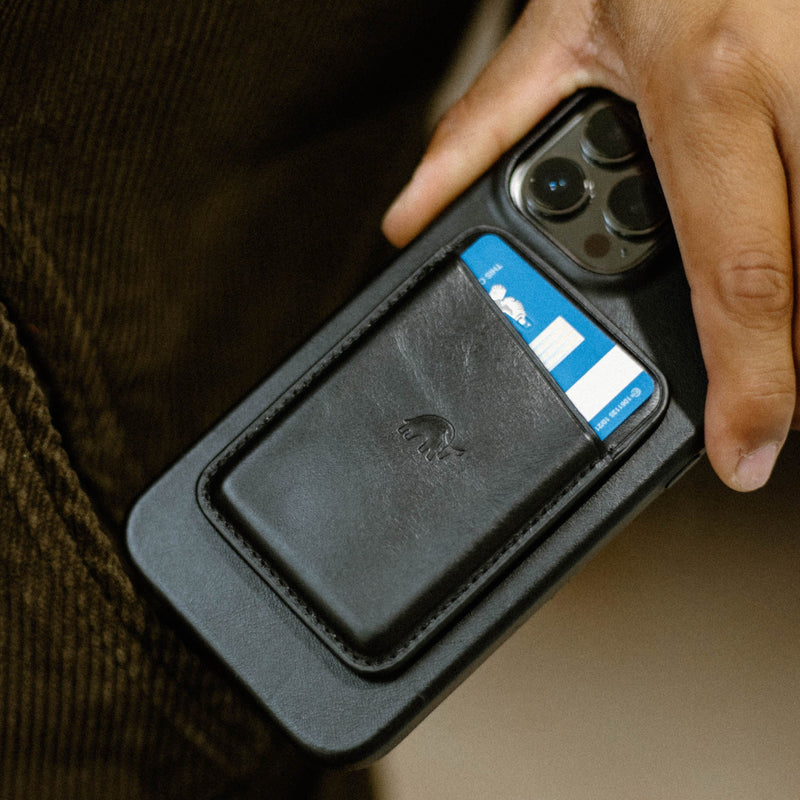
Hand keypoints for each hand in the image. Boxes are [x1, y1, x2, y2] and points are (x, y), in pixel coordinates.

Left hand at [382, 0, 799, 490]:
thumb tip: (416, 212)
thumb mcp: (554, 28)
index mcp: (706, 87)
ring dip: (794, 290)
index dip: (751, 383)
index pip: (736, 276)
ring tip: (754, 310)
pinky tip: (772, 232)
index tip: (746, 453)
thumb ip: (479, 131)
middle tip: (757, 392)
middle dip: (782, 351)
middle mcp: (794, 82)